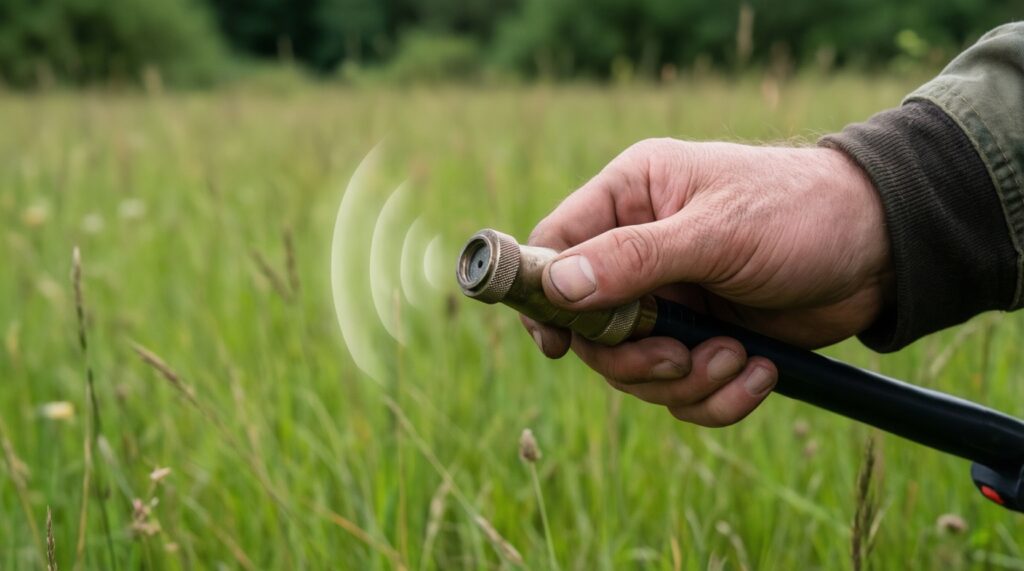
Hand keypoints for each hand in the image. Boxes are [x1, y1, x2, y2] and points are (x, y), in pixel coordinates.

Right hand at [522, 139, 892, 425]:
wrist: (883, 251)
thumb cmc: (801, 214)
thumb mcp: (718, 231)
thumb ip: (635, 258)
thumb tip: (557, 285)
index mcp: (631, 198)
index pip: (555, 244)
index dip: (545, 295)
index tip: (556, 343)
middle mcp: (640, 249)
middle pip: (589, 327)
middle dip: (633, 359)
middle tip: (679, 360)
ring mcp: (671, 299)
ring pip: (634, 369)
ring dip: (684, 380)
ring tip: (738, 358)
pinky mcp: (703, 340)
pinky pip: (680, 390)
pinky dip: (716, 396)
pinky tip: (759, 371)